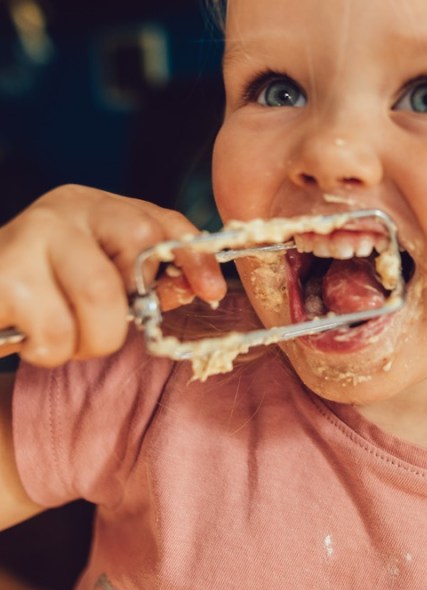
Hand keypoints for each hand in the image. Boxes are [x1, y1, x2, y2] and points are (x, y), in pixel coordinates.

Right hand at [0, 185, 226, 365]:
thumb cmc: (43, 295)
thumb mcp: (101, 278)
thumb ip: (149, 281)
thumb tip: (201, 287)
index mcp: (95, 207)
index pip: (163, 222)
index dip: (194, 256)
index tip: (212, 291)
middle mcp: (64, 211)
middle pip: (137, 259)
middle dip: (128, 315)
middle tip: (102, 332)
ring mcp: (30, 236)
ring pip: (101, 300)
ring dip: (90, 340)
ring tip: (62, 338)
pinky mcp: (1, 273)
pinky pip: (55, 332)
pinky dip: (51, 351)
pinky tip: (30, 336)